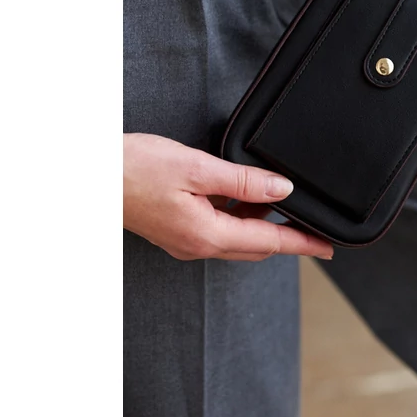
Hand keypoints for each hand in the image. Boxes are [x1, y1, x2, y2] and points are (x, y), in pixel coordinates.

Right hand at [123, 133, 332, 260]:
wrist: (88, 174)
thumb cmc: (134, 168)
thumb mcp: (197, 168)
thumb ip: (243, 181)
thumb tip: (280, 189)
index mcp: (206, 234)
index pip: (268, 243)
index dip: (302, 244)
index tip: (328, 249)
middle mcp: (196, 245)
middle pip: (256, 246)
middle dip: (288, 239)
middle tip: (315, 231)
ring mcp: (184, 240)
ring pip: (238, 238)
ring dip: (263, 227)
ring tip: (287, 209)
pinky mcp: (176, 229)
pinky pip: (219, 230)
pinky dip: (241, 219)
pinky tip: (247, 199)